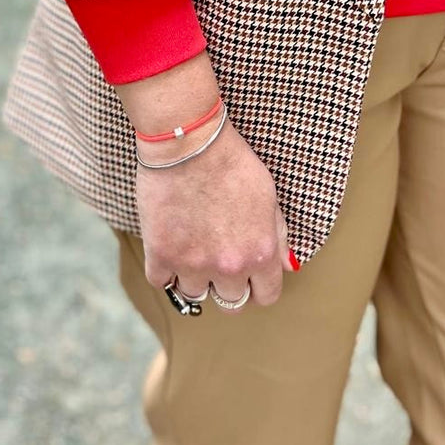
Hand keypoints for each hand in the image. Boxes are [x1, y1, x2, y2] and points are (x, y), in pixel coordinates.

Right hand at [123, 55, 295, 309]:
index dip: (256, 286)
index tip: (246, 274)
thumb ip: (277, 236)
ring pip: (195, 295)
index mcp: (260, 253)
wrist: (189, 141)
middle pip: (231, 302)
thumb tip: (283, 266)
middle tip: (216, 258)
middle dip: (226, 283)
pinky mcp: (161, 254)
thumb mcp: (268, 195)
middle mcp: (229, 266)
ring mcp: (193, 264)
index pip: (266, 296)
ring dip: (194, 277)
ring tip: (190, 249)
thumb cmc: (231, 161)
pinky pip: (162, 282)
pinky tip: (168, 248)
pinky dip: (164, 269)